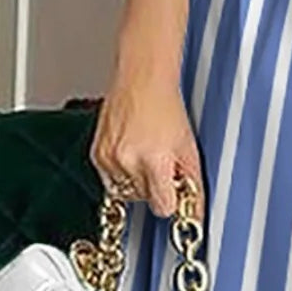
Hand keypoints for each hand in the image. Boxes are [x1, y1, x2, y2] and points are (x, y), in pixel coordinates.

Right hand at [89, 68, 204, 221]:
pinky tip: (132, 149)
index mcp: (154, 160)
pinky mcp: (96, 155)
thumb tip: (195, 211)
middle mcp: (128, 161)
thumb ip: (192, 180)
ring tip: (146, 153)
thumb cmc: (166, 105)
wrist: (142, 79)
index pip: (162, 207)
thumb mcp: (188, 145)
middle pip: (143, 200)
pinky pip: (109, 179)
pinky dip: (121, 171)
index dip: (171, 200)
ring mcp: (109, 159)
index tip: (174, 191)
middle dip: (154, 186)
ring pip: (125, 192)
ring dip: (137, 180)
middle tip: (161, 161)